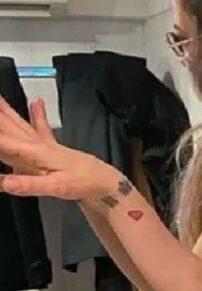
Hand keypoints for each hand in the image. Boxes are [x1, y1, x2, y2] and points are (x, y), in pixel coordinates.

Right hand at [0, 97, 118, 199]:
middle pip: (8, 124)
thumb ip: (28, 184)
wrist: (103, 181)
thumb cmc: (81, 182)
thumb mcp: (54, 187)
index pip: (3, 140)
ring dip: (5, 109)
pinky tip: (37, 102)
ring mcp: (43, 143)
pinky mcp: (50, 147)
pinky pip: (39, 127)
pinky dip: (36, 114)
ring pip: (18, 122)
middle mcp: (35, 143)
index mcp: (33, 151)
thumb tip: (1, 182)